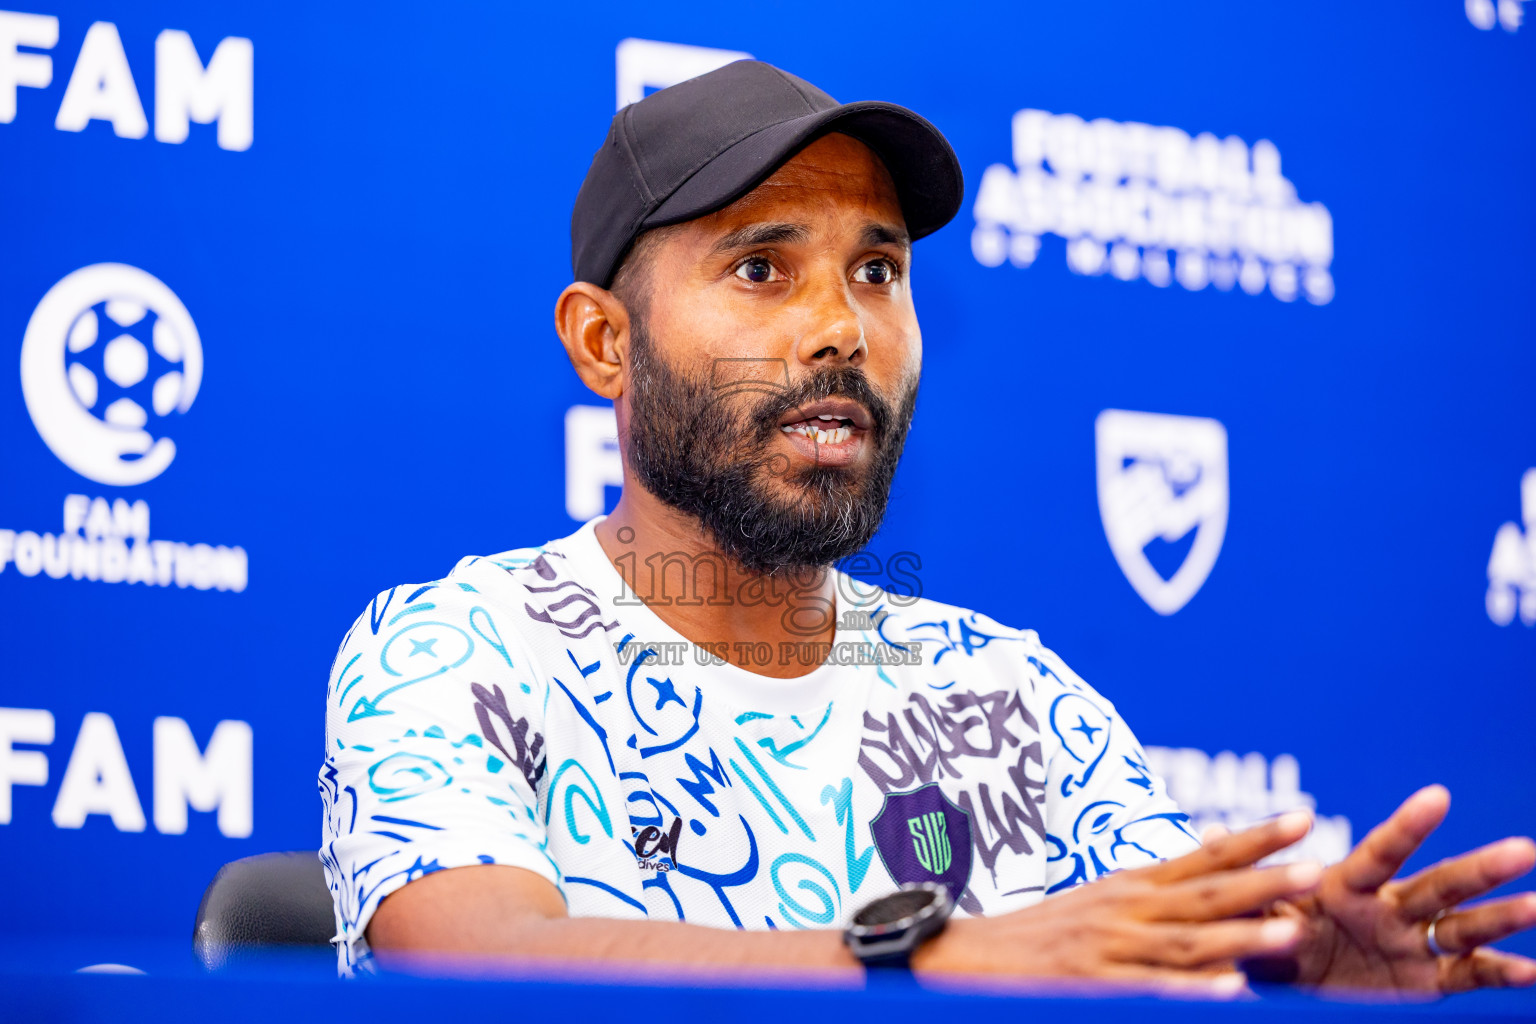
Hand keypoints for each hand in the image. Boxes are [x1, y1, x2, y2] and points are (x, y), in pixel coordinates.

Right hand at [913, 810, 1322, 996]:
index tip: (1302, 819)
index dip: (1255, 840)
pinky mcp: (1092, 986)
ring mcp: (1110, 948)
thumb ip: (1158, 886)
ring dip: (1242, 936)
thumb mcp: (1100, 898)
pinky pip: (1151, 991)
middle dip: (1266, 880)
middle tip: (1317, 869)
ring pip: (1189, 942)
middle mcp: (1126, 909)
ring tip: (1293, 932)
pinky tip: (1231, 992)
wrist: (966, 957)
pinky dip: (1193, 992)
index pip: (1205, 856)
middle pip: (1206, 893)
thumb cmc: (1043, 933)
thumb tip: (1215, 857)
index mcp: (1132, 885)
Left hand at [1261, 785, 1535, 993]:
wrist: (1286, 985)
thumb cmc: (1267, 943)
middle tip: (1524, 848)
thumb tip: (1221, 844)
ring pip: (1464, 927)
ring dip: (1502, 916)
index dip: (1408, 827)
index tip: (1438, 795)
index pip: (1381, 852)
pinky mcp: (1425, 982)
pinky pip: (1468, 975)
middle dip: (1480, 870)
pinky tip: (1534, 970)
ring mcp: (1411, 943)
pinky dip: (1502, 973)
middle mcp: (1389, 909)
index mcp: (1346, 887)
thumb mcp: (1254, 920)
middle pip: (1439, 885)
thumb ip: (1251, 894)